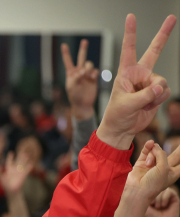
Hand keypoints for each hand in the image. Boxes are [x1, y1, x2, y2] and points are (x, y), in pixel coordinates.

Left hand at [0, 151, 33, 194]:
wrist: (11, 191)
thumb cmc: (6, 184)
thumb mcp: (1, 178)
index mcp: (9, 169)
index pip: (9, 161)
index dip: (10, 157)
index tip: (11, 153)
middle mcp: (15, 169)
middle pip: (18, 161)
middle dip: (20, 156)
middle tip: (22, 151)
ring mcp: (19, 172)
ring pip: (22, 164)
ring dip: (25, 160)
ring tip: (26, 155)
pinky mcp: (23, 176)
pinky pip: (26, 171)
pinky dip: (29, 167)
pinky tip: (31, 163)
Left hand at [62, 39, 97, 120]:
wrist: (83, 104)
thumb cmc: (74, 96)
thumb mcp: (71, 87)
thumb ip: (75, 77)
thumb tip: (83, 71)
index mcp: (71, 73)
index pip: (68, 61)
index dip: (66, 53)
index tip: (63, 45)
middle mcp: (79, 72)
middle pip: (81, 58)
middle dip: (83, 49)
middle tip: (84, 41)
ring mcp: (87, 74)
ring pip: (89, 64)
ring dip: (88, 67)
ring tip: (87, 74)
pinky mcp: (94, 78)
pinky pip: (95, 71)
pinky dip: (94, 73)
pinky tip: (92, 78)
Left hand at [97, 15, 175, 149]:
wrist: (122, 128)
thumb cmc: (117, 115)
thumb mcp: (126, 105)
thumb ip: (144, 96)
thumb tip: (160, 87)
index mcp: (126, 72)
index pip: (128, 49)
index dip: (131, 32)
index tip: (130, 16)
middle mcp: (139, 74)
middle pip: (154, 51)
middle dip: (164, 34)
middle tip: (172, 17)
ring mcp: (149, 82)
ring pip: (162, 82)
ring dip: (155, 95)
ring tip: (142, 103)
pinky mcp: (156, 92)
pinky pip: (165, 92)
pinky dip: (158, 101)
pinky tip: (148, 107)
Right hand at [113, 141, 169, 216]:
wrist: (137, 190)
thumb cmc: (153, 183)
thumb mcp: (164, 168)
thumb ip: (161, 154)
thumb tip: (154, 145)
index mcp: (173, 172)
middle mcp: (164, 168)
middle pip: (174, 155)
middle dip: (178, 149)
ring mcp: (153, 165)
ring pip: (156, 152)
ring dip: (153, 155)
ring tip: (148, 165)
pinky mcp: (142, 162)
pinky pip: (146, 151)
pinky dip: (148, 146)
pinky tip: (150, 143)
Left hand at [145, 188, 179, 216]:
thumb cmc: (152, 216)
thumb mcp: (143, 205)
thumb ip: (143, 194)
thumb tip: (142, 185)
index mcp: (150, 193)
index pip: (147, 185)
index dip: (146, 192)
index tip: (147, 203)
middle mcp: (158, 192)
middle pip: (154, 186)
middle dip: (152, 197)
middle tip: (153, 206)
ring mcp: (166, 193)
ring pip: (161, 188)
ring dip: (158, 199)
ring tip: (158, 207)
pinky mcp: (174, 196)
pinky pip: (169, 191)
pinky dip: (164, 198)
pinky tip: (163, 206)